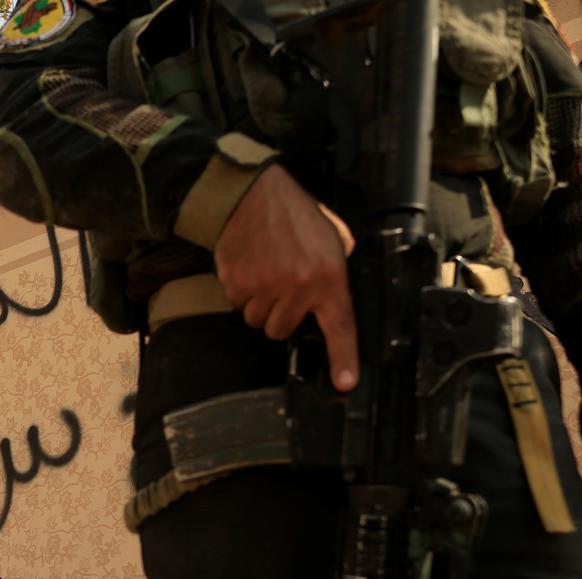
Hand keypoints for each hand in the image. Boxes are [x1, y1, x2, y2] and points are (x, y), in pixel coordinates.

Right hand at [213, 165, 359, 389]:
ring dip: (259, 305)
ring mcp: (263, 287)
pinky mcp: (236, 283)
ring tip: (265, 273)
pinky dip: (241, 291)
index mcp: (327, 276)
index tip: (344, 382)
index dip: (344, 358)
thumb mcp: (331, 237)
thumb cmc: (293, 213)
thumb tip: (331, 294)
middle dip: (280, 315)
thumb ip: (334, 269)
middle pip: (281, 330)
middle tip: (283, 288)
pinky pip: (237, 304)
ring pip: (257, 320)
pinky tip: (249, 266)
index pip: (339, 326)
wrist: (252, 193)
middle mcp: (296, 286)